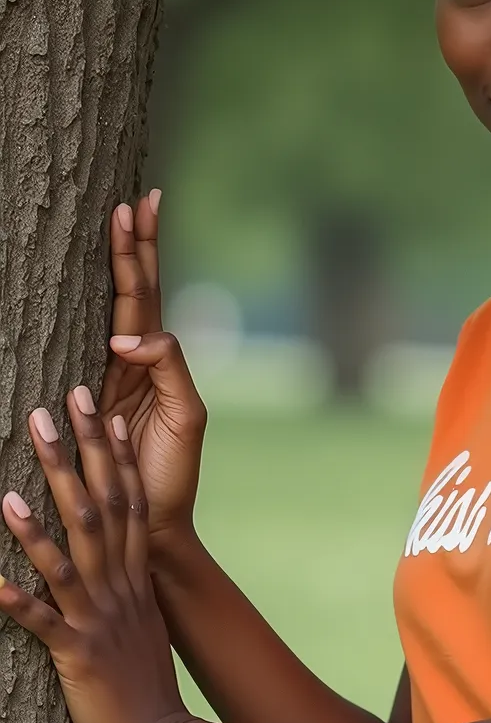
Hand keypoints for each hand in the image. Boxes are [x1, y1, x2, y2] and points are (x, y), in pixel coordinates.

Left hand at [0, 390, 192, 722]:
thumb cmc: (145, 689)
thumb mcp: (141, 626)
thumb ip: (126, 587)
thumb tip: (115, 556)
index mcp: (135, 580)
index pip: (129, 503)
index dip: (113, 455)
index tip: (102, 412)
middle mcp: (120, 591)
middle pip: (98, 513)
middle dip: (73, 461)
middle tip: (50, 413)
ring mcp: (100, 621)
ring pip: (68, 561)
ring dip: (36, 527)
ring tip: (8, 491)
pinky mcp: (79, 656)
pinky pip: (43, 624)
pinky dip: (17, 602)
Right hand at [97, 191, 207, 549]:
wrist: (149, 522)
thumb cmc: (172, 473)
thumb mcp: (185, 415)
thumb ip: (167, 366)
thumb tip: (126, 335)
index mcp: (155, 361)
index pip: (148, 293)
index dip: (145, 251)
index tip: (145, 204)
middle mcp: (129, 360)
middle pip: (130, 290)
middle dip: (131, 244)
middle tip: (131, 200)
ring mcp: (104, 375)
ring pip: (108, 309)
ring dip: (113, 265)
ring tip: (115, 219)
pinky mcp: (83, 396)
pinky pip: (76, 342)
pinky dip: (80, 312)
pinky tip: (72, 280)